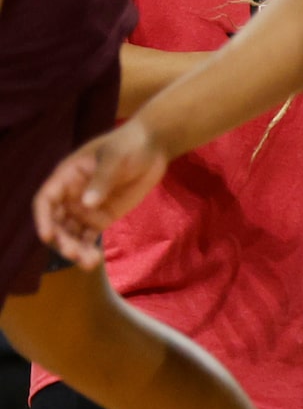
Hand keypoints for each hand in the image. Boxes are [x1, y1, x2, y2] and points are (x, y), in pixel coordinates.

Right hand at [32, 120, 167, 264]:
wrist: (152, 149)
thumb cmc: (128, 146)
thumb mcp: (115, 158)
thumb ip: (102, 179)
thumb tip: (87, 203)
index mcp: (66, 177)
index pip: (46, 200)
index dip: (43, 218)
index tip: (47, 235)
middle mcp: (71, 195)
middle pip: (57, 222)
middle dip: (62, 239)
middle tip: (74, 254)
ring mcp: (87, 208)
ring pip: (72, 232)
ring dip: (75, 248)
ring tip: (88, 263)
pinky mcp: (103, 216)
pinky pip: (89, 235)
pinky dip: (88, 248)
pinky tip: (94, 260)